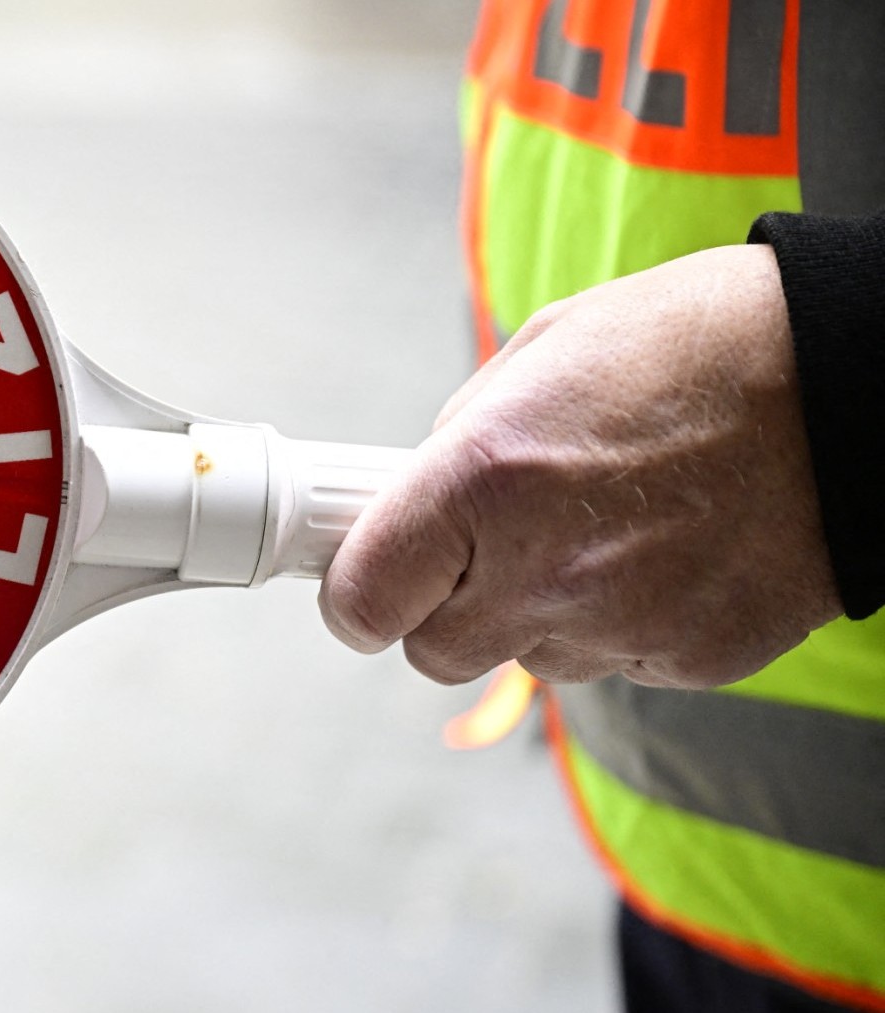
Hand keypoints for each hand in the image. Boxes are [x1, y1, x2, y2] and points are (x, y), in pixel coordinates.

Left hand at [319, 244, 840, 688]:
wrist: (853, 383)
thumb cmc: (697, 346)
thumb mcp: (542, 355)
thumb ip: (460, 441)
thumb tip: (415, 500)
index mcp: (485, 481)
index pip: (362, 599)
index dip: (353, 594)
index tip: (361, 581)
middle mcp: (543, 570)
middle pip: (433, 651)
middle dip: (441, 606)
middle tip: (483, 549)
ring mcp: (620, 625)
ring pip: (526, 659)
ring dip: (536, 613)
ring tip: (601, 527)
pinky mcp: (688, 658)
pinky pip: (612, 662)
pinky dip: (617, 622)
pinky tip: (659, 551)